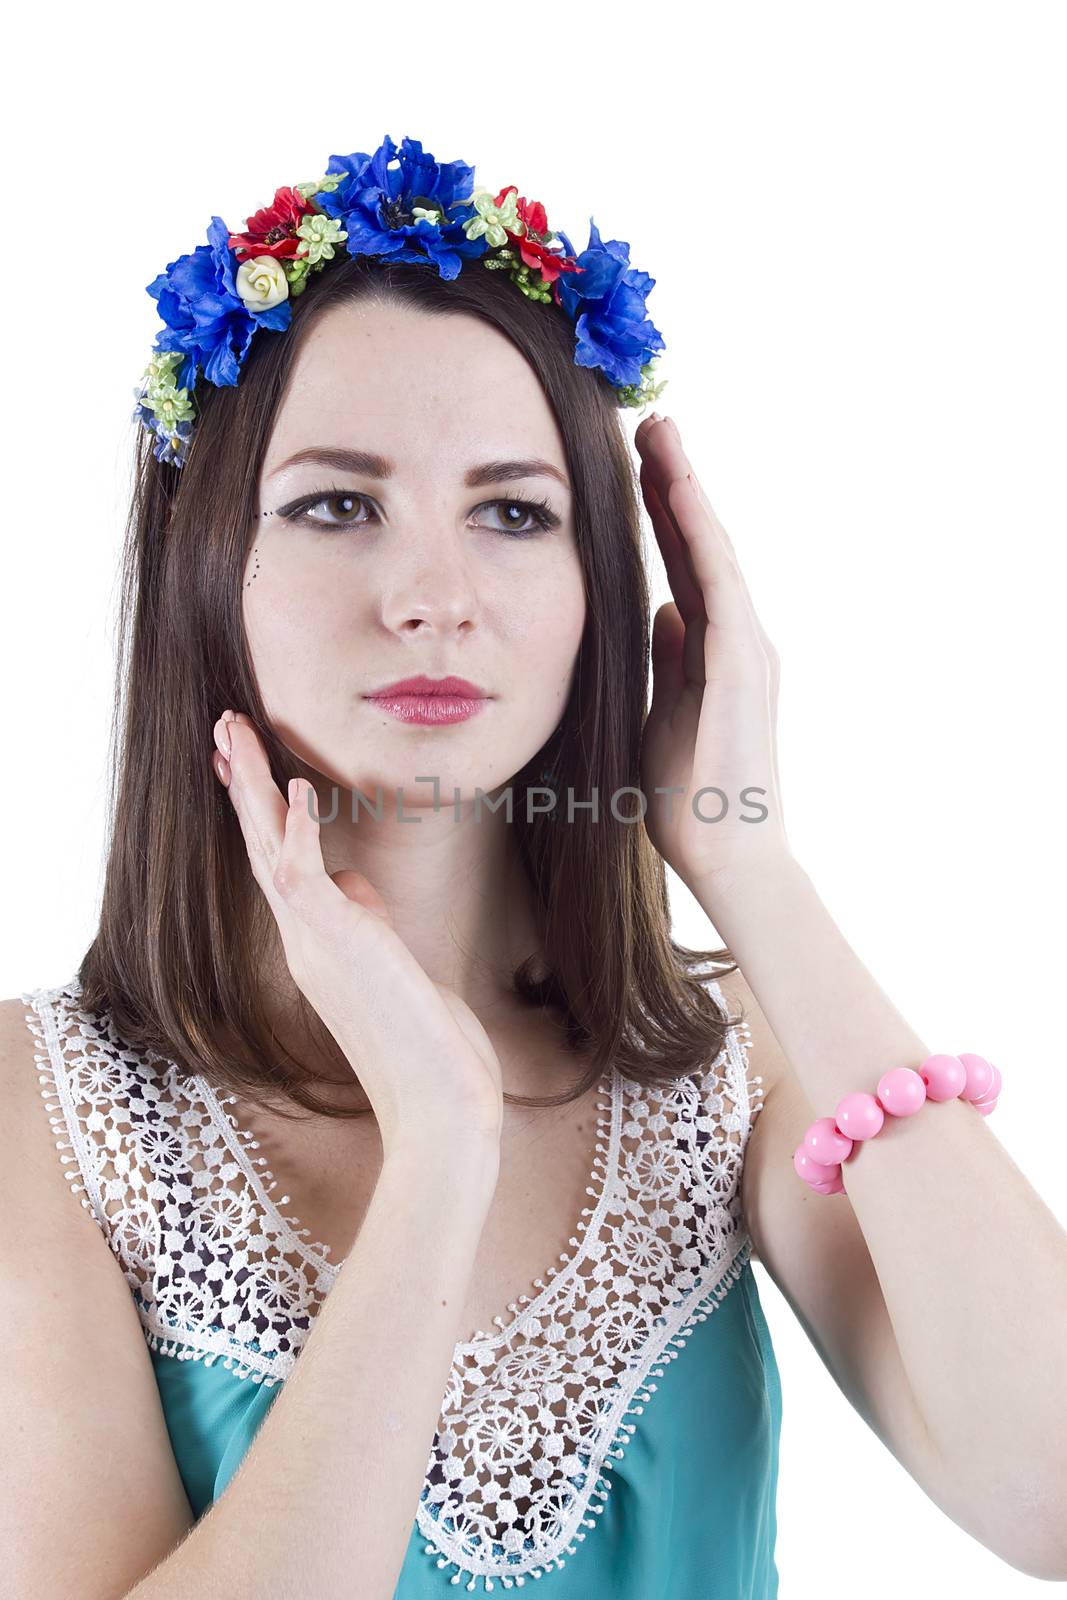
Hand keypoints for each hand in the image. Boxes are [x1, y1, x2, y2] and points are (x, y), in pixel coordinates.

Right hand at [211, 712, 504, 1157]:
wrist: (440, 1109)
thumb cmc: (428, 1048)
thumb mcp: (394, 968)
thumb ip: (368, 922)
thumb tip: (354, 882)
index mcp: (318, 944)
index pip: (279, 861)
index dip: (262, 810)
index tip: (248, 763)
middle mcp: (306, 941)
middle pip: (261, 845)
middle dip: (244, 782)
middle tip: (224, 725)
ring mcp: (317, 944)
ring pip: (269, 849)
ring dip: (254, 788)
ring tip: (235, 731)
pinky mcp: (342, 946)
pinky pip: (306, 877)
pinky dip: (301, 829)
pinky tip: (300, 786)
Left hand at [633, 414, 790, 891]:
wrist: (726, 853)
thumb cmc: (690, 796)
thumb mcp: (662, 711)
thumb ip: (667, 660)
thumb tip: (662, 614)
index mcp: (711, 650)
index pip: (682, 566)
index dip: (661, 516)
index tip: (635, 468)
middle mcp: (736, 638)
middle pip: (699, 544)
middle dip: (673, 484)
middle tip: (650, 425)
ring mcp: (745, 647)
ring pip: (712, 550)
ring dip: (686, 491)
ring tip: (660, 436)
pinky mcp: (744, 663)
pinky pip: (718, 583)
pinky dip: (699, 535)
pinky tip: (679, 492)